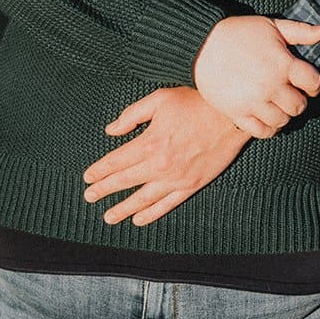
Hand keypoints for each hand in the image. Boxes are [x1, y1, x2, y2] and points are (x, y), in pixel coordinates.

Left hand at [82, 87, 246, 224]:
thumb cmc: (196, 103)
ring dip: (123, 208)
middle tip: (89, 197)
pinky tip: (139, 219)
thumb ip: (132, 115)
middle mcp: (160, 165)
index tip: (88, 177)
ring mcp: (176, 178)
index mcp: (150, 143)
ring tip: (108, 217)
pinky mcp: (192, 185)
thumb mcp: (160, 99)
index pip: (117, 161)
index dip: (100, 170)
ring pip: (143, 198)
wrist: (231, 116)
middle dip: (105, 190)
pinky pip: (167, 204)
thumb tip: (111, 130)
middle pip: (125, 181)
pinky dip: (151, 213)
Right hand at [193, 15, 319, 137]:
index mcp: (282, 64)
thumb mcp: (271, 25)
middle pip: (299, 106)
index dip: (315, 84)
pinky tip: (266, 116)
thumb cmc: (238, 32)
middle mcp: (270, 86)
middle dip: (298, 100)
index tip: (308, 83)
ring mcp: (253, 102)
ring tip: (277, 104)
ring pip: (282, 121)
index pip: (313, 83)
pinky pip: (262, 132)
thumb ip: (300, 31)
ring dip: (284, 114)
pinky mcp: (237, 113)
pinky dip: (269, 128)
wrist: (201, 45)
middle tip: (290, 93)